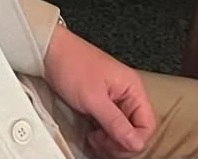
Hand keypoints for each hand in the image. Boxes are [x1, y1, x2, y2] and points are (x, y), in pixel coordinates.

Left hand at [43, 24, 155, 156]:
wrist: (50, 52)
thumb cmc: (72, 65)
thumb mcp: (93, 99)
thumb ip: (115, 123)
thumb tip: (135, 143)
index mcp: (133, 88)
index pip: (147, 125)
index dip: (133, 140)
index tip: (114, 145)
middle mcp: (127, 94)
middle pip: (135, 131)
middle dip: (119, 143)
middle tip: (100, 144)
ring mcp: (115, 100)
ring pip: (122, 132)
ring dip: (109, 142)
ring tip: (93, 140)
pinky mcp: (102, 105)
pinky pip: (110, 127)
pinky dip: (102, 136)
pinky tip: (91, 136)